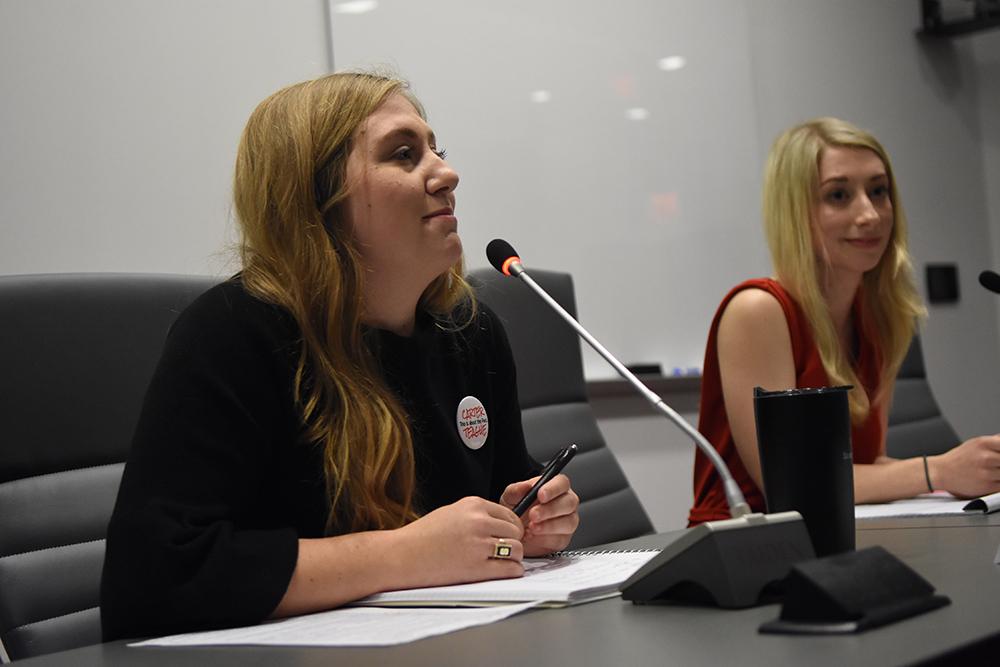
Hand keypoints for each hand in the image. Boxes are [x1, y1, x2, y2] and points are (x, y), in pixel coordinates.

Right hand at [392, 496, 524, 587]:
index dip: (510, 526)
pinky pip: (511, 569)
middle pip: (516, 530)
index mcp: (473, 505)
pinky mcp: (478, 568)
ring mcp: (479, 544)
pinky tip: (504, 571)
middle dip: (513, 541)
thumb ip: (475, 515)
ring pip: (518, 549)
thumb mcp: (451, 512)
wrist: (402, 556)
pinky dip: (512, 571)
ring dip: (515, 557)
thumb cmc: (421, 537)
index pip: (510, 513)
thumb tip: (498, 522)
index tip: (507, 534)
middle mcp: (479, 521)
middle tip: (504, 549)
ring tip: (504, 561)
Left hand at [501, 474, 579, 556]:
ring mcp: (568, 521)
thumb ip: (517, 490)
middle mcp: (565, 502)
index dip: (553, 488)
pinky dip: (544, 539)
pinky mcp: (563, 539)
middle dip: (550, 509)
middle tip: (533, 515)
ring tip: (531, 528)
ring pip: (568, 522)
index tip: (541, 495)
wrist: (513, 531)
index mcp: (555, 487)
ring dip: (549, 526)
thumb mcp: (511, 497)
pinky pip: (560, 539)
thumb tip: (527, 486)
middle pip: (569, 502)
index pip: (562, 482)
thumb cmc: (516, 509)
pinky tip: (532, 536)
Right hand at [930, 435, 999, 497]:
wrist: (940, 472)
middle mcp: (986, 457)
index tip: (999, 455)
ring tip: (993, 471)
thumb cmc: (958, 459)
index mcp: (984, 443)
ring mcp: (987, 472)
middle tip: (996, 464)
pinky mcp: (987, 486)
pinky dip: (999, 483)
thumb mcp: (974, 443)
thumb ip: (994, 442)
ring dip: (999, 472)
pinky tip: (993, 479)